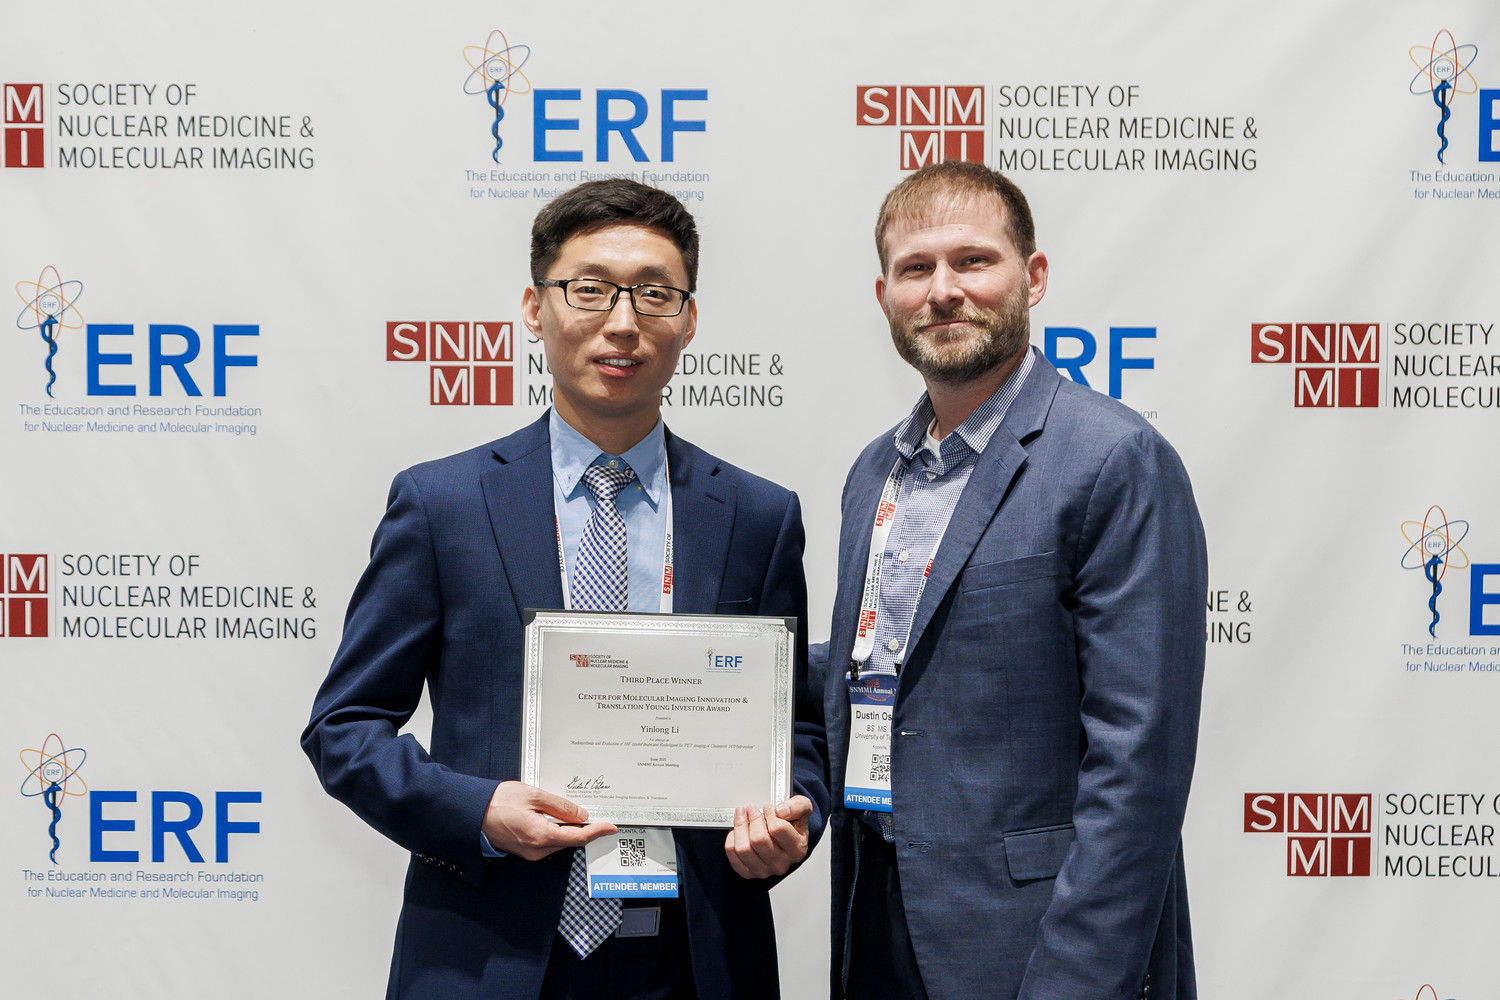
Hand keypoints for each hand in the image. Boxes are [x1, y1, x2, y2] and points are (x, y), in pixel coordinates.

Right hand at [481, 781, 617, 860]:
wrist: (473, 812)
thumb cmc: (497, 802)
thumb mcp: (534, 795)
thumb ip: (560, 806)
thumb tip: (580, 815)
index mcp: (541, 836)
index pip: (578, 837)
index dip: (597, 831)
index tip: (610, 827)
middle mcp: (537, 849)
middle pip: (571, 841)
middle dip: (584, 829)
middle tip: (597, 815)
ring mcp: (530, 852)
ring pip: (559, 842)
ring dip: (569, 829)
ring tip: (573, 813)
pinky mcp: (525, 850)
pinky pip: (548, 842)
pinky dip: (556, 831)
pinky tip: (555, 818)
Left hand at [724, 795, 812, 878]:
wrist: (785, 838)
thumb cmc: (793, 825)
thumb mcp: (803, 809)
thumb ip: (797, 806)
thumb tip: (781, 811)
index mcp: (797, 849)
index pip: (778, 829)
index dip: (769, 814)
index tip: (767, 807)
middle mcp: (781, 863)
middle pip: (758, 839)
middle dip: (753, 819)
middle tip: (751, 808)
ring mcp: (764, 870)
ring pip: (743, 849)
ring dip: (739, 827)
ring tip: (742, 815)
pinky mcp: (748, 872)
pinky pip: (733, 855)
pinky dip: (732, 839)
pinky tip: (738, 831)